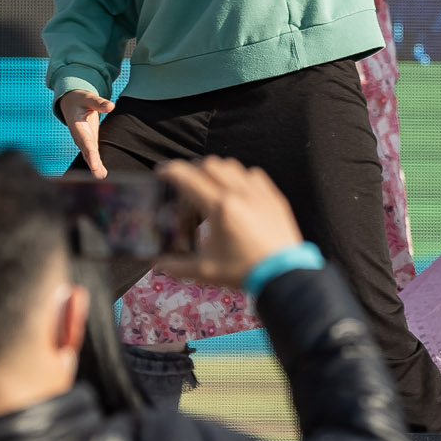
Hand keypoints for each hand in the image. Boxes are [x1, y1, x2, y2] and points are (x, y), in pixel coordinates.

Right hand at [57, 89, 112, 176]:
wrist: (70, 103)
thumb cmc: (80, 99)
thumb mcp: (88, 98)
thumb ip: (99, 103)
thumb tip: (111, 106)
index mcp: (78, 126)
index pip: (86, 142)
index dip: (91, 155)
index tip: (95, 166)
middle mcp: (79, 136)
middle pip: (87, 152)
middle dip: (93, 164)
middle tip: (100, 175)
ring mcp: (83, 140)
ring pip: (89, 156)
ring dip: (95, 167)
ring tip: (102, 176)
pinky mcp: (88, 142)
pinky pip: (92, 154)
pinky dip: (96, 164)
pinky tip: (102, 173)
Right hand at [151, 156, 304, 288]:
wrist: (284, 275)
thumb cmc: (244, 272)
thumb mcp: (206, 270)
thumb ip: (177, 266)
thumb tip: (157, 263)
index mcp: (220, 207)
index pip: (189, 178)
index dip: (171, 171)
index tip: (162, 173)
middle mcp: (239, 193)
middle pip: (209, 164)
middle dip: (194, 171)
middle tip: (187, 186)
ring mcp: (259, 192)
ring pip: (232, 166)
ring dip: (216, 172)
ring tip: (211, 189)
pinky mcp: (273, 196)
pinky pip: (253, 175)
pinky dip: (240, 178)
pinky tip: (237, 194)